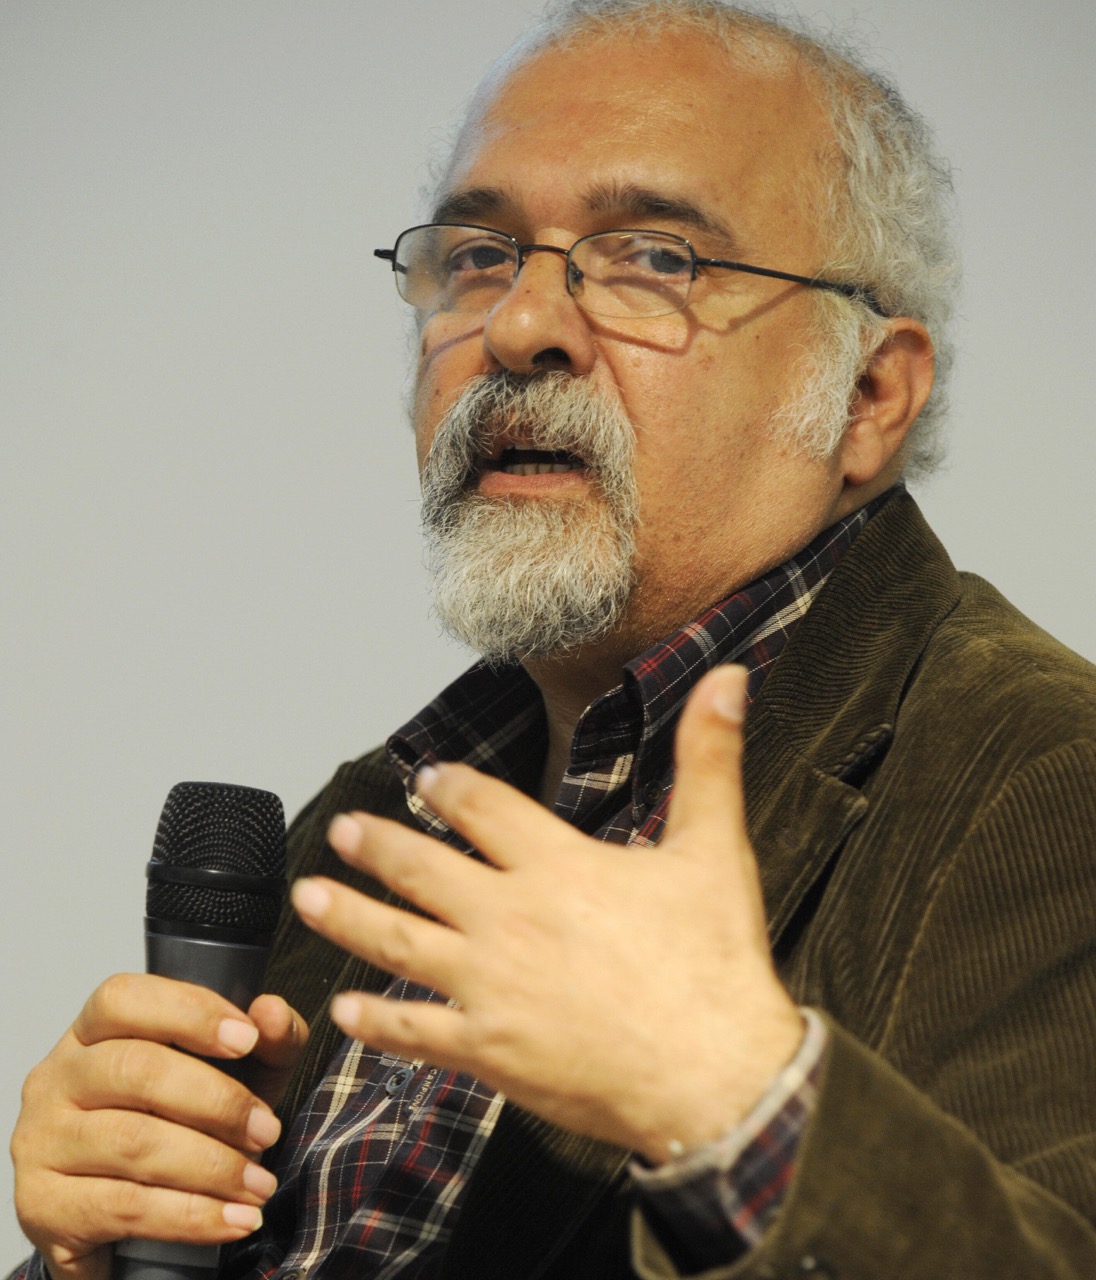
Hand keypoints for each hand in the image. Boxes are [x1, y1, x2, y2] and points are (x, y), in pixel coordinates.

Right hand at [11, 976, 307, 1279]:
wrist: (124, 1222)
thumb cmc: (180, 1126)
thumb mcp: (234, 1076)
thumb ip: (267, 1042)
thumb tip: (274, 1013)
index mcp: (94, 1031)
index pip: (124, 998)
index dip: (189, 1012)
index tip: (248, 1038)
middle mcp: (57, 1077)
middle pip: (136, 1070)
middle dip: (218, 1101)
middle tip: (268, 1130)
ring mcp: (42, 1140)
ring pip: (133, 1142)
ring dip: (212, 1166)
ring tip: (260, 1183)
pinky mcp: (44, 1204)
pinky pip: (125, 1206)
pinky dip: (191, 1216)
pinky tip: (233, 1220)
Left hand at [291, 664, 802, 1163]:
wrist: (715, 1076)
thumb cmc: (714, 966)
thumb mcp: (714, 848)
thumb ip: (710, 758)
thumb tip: (729, 679)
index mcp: (559, 865)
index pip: (486, 809)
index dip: (450, 788)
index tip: (424, 779)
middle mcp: (510, 917)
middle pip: (422, 869)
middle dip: (375, 846)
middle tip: (341, 829)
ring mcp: (490, 985)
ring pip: (397, 941)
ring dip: (347, 916)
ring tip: (307, 897)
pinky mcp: (488, 1050)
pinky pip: (415, 1032)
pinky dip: (376, 1022)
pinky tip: (346, 1011)